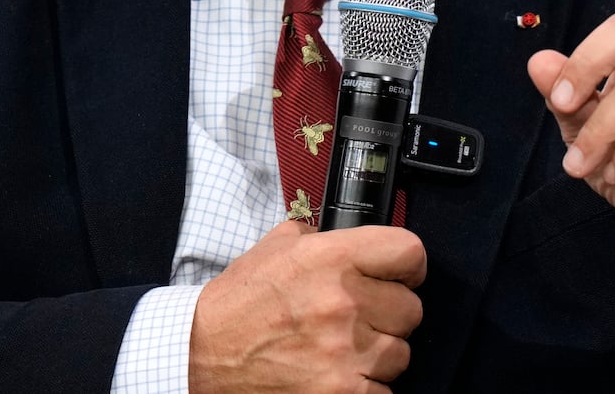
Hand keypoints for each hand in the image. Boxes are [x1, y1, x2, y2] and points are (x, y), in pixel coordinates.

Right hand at [189, 219, 425, 393]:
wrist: (202, 355)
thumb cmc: (238, 303)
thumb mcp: (274, 248)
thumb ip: (319, 236)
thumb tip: (353, 237)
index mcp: (330, 258)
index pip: (409, 252)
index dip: (408, 265)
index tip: (400, 275)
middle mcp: (342, 302)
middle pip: (412, 309)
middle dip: (391, 313)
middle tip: (363, 317)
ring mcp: (344, 352)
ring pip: (401, 353)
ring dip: (379, 353)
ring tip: (346, 349)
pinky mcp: (341, 393)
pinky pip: (385, 392)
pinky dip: (367, 388)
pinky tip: (341, 376)